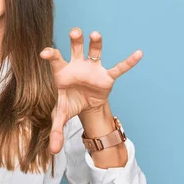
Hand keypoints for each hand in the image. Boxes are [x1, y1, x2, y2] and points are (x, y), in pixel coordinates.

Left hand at [40, 28, 142, 153]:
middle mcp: (77, 65)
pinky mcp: (106, 76)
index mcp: (62, 71)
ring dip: (96, 43)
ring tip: (95, 34)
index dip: (50, 54)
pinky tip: (139, 54)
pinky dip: (128, 62)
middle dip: (75, 40)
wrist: (85, 105)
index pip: (55, 59)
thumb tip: (52, 151)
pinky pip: (119, 68)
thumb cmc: (70, 103)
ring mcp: (93, 69)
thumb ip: (55, 129)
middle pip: (75, 48)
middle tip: (75, 31)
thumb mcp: (61, 115)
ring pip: (95, 52)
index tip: (44, 53)